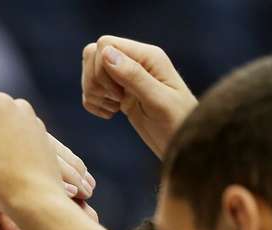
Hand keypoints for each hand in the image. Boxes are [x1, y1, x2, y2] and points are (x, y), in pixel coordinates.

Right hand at [82, 36, 196, 158]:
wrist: (182, 143)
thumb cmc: (178, 122)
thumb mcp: (158, 100)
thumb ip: (133, 75)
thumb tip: (105, 53)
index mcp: (148, 56)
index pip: (105, 44)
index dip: (102, 68)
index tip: (119, 93)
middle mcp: (135, 62)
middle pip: (93, 56)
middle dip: (95, 81)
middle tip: (116, 100)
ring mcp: (125, 78)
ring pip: (89, 73)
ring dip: (94, 93)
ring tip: (115, 108)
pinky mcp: (118, 93)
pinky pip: (91, 90)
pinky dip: (94, 104)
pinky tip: (111, 113)